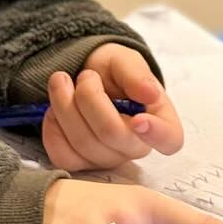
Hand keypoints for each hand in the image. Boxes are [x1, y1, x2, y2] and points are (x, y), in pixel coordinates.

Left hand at [42, 44, 183, 171]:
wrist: (83, 76)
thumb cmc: (112, 70)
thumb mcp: (125, 60)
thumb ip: (136, 74)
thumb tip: (150, 94)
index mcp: (160, 120)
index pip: (170, 140)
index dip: (156, 134)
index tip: (138, 119)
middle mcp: (136, 146)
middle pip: (112, 135)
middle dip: (89, 98)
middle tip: (85, 75)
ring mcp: (108, 158)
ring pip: (83, 144)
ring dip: (64, 106)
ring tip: (61, 81)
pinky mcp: (80, 163)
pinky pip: (63, 156)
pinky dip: (52, 129)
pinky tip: (54, 110)